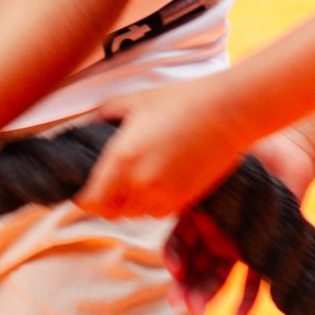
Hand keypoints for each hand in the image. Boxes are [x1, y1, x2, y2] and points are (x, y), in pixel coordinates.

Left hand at [74, 81, 252, 223]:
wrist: (230, 110)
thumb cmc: (184, 99)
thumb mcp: (136, 100)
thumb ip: (104, 114)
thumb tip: (85, 126)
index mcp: (122, 158)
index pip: (88, 201)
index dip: (84, 197)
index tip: (86, 188)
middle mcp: (140, 183)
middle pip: (110, 212)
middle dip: (107, 201)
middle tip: (111, 184)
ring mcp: (164, 195)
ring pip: (134, 215)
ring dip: (131, 203)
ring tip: (139, 179)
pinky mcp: (185, 200)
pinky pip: (158, 213)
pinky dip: (154, 203)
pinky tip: (161, 181)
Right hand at [160, 131, 314, 314]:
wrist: (289, 150)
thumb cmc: (250, 149)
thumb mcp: (219, 163)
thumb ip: (198, 175)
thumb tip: (173, 179)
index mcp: (199, 216)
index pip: (177, 243)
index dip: (174, 258)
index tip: (174, 269)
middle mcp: (215, 235)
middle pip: (194, 266)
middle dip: (185, 286)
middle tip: (179, 302)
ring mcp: (239, 245)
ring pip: (218, 277)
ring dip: (207, 295)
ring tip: (198, 311)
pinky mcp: (265, 251)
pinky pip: (256, 279)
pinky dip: (249, 301)